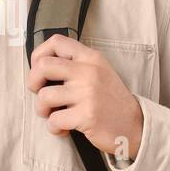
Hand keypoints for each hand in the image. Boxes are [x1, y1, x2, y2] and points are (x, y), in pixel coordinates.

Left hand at [26, 34, 143, 159]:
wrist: (136, 126)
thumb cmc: (111, 101)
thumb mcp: (99, 72)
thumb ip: (75, 65)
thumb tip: (40, 67)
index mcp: (90, 58)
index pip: (56, 42)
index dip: (39, 55)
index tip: (40, 71)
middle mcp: (89, 72)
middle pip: (43, 66)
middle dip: (33, 82)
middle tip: (41, 94)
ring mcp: (88, 94)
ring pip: (44, 96)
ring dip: (42, 110)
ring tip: (54, 115)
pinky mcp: (87, 116)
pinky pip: (54, 120)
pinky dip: (54, 128)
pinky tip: (64, 129)